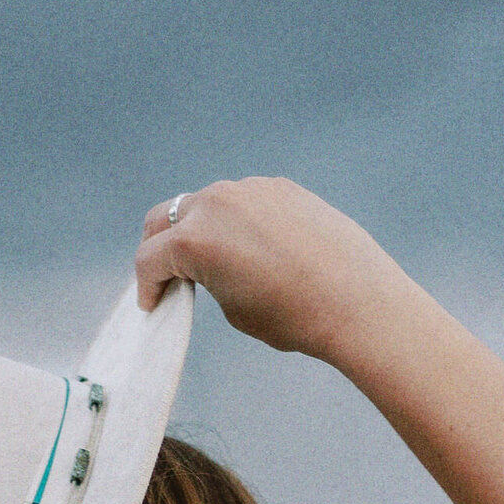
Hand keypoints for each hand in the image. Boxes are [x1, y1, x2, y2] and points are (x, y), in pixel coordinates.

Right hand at [135, 176, 408, 360]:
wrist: (356, 300)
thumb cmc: (294, 317)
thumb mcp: (234, 309)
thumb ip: (208, 279)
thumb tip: (209, 266)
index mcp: (194, 240)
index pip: (150, 259)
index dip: (147, 286)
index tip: (152, 302)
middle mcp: (214, 203)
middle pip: (166, 217)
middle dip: (159, 246)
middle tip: (165, 273)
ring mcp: (247, 189)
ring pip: (206, 203)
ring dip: (199, 227)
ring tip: (211, 257)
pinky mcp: (279, 187)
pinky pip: (245, 201)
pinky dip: (238, 221)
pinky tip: (254, 246)